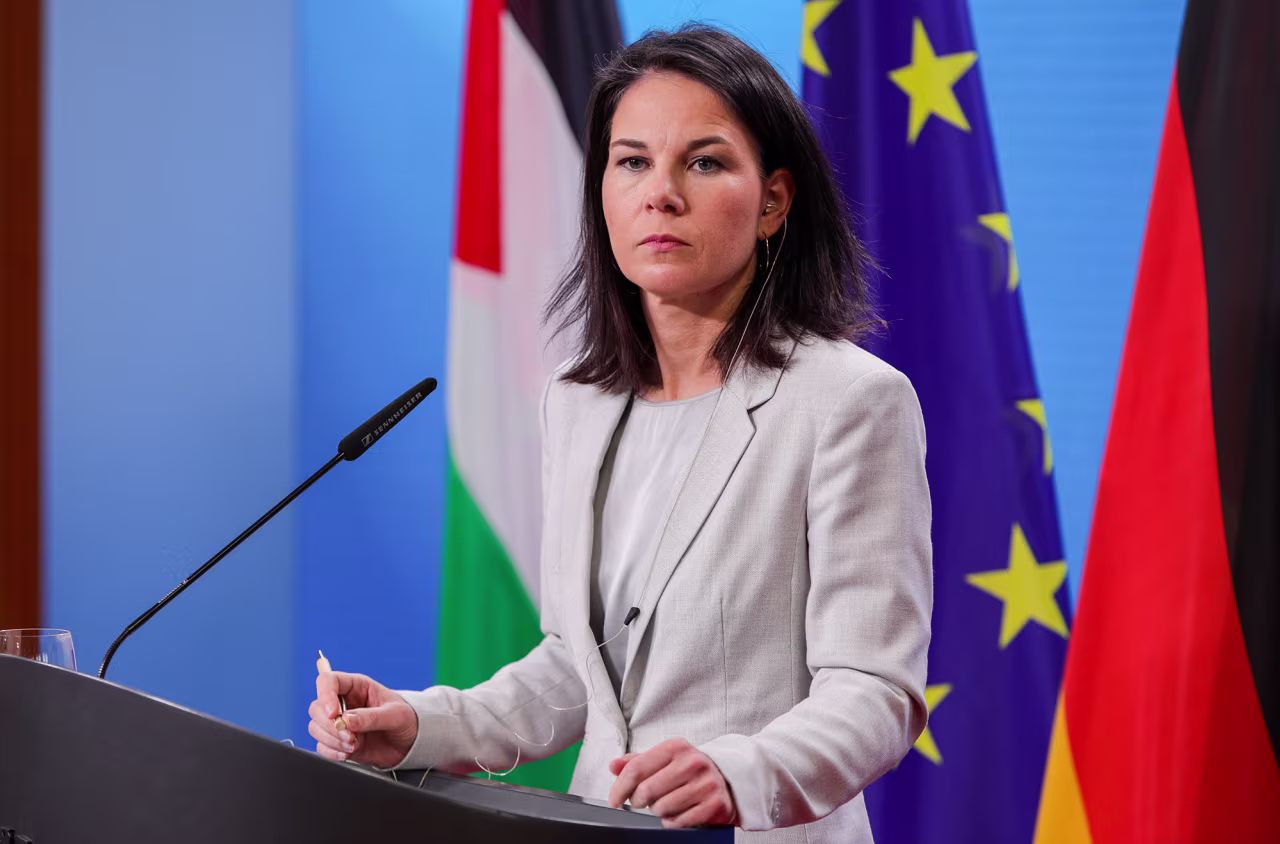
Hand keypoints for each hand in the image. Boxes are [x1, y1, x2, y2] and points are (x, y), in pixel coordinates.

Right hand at [308, 670, 417, 769]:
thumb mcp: (395, 715)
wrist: (411, 744)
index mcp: (357, 686)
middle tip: (350, 736)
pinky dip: (332, 752)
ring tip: (354, 745)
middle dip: (329, 725)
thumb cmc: (407, 720)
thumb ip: (371, 717)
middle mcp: (344, 703)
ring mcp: (339, 723)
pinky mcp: (338, 742)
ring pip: (316, 728)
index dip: (325, 695)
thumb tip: (346, 720)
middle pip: (316, 707)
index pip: (328, 681)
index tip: (333, 714)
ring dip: (332, 740)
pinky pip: (322, 746)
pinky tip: (348, 753)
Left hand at [608, 738, 736, 827]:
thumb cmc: (689, 771)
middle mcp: (692, 762)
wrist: (727, 781)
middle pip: (647, 791)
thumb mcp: (665, 760)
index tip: (615, 800)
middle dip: (639, 801)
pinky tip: (678, 813)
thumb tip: (614, 765)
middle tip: (642, 802)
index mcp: (676, 747)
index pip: (636, 768)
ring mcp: (705, 784)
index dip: (620, 787)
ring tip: (665, 805)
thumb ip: (638, 762)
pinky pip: (679, 822)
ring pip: (662, 808)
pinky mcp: (714, 805)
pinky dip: (672, 822)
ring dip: (657, 812)